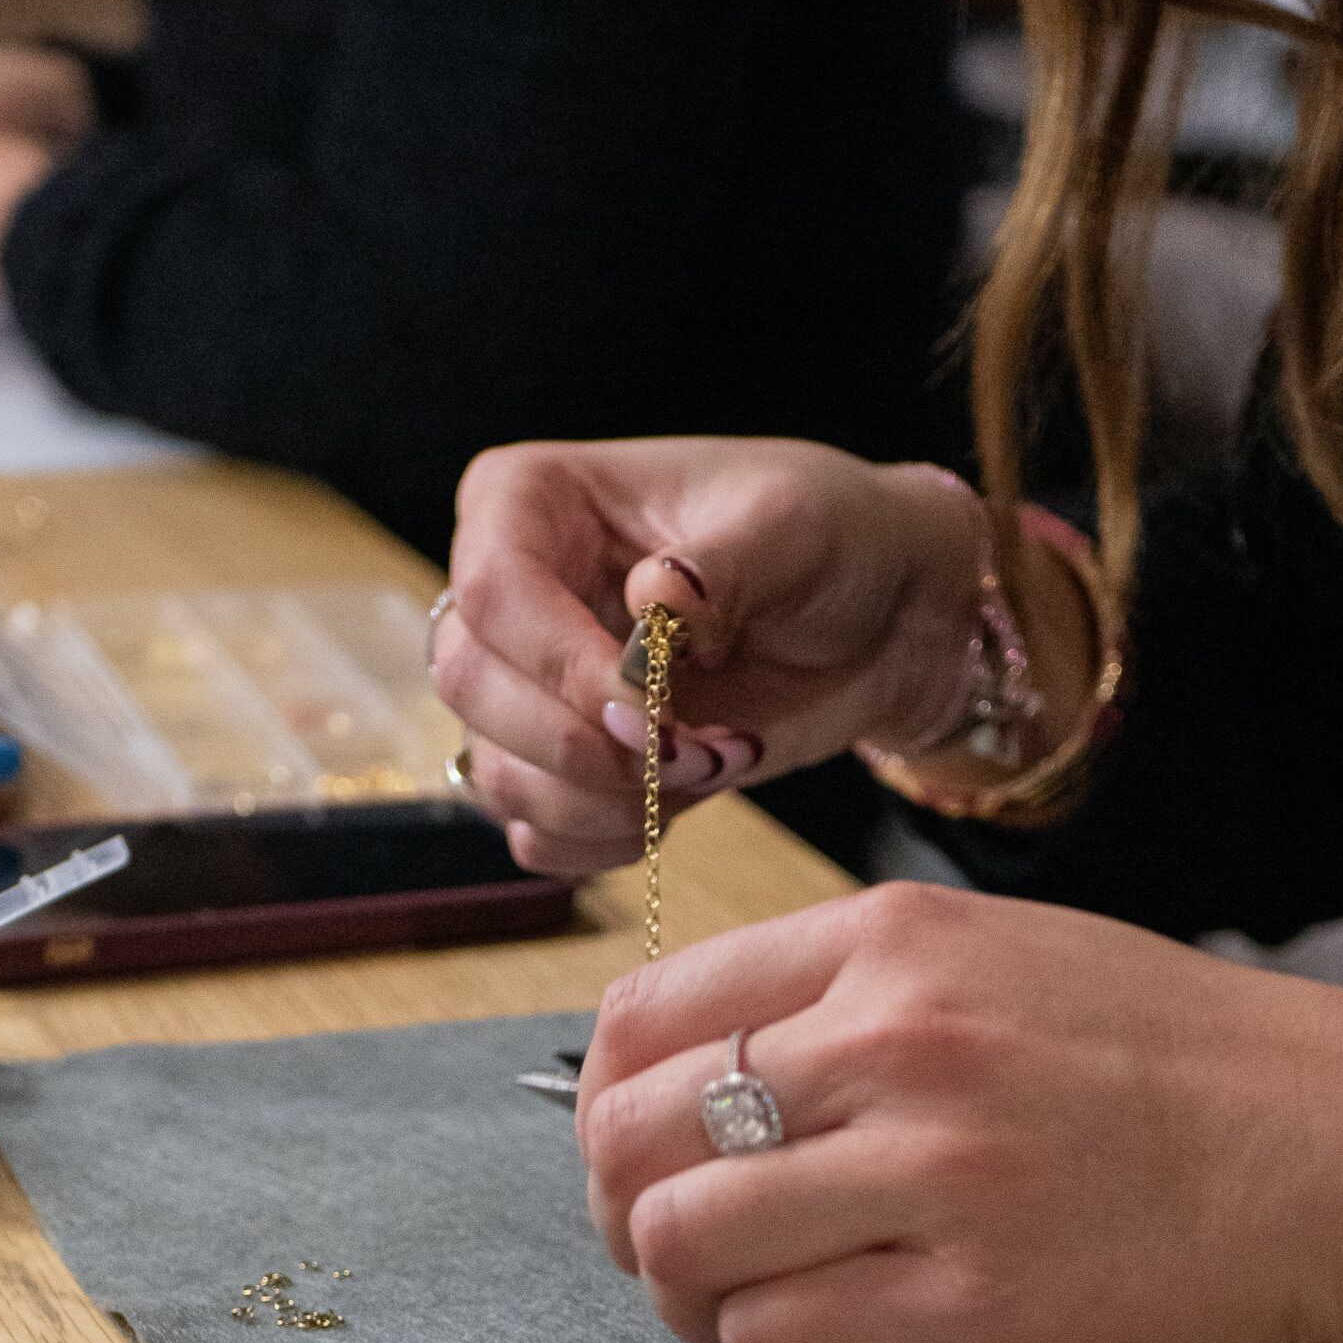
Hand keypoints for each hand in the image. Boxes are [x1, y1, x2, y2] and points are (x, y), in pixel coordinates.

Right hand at [435, 438, 988, 879]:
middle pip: (471, 688)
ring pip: (497, 775)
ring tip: (712, 761)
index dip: (561, 664)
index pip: (489, 589)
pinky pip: (537, 837)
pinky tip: (684, 798)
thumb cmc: (825, 540)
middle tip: (697, 748)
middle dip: (584, 745)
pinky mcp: (559, 770)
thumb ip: (722, 563)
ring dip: (607, 800)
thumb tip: (656, 601)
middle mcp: (507, 596)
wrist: (871, 621)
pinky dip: (609, 840)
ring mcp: (525, 690)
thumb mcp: (792, 526)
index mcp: (531, 502)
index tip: (654, 704)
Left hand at [576, 881, 1342, 1342]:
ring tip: (768, 1315)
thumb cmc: (1185, 1067)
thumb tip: (709, 1096)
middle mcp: (888, 1040)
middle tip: (690, 1260)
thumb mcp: (1005, 964)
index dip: (607, 1112)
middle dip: (628, 1220)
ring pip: (680, 1250)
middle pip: (629, 1141)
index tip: (642, 1162)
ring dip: (693, 1307)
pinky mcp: (970, 1306)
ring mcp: (928, 1174)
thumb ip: (850, 1010)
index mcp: (889, 943)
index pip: (641, 1020)